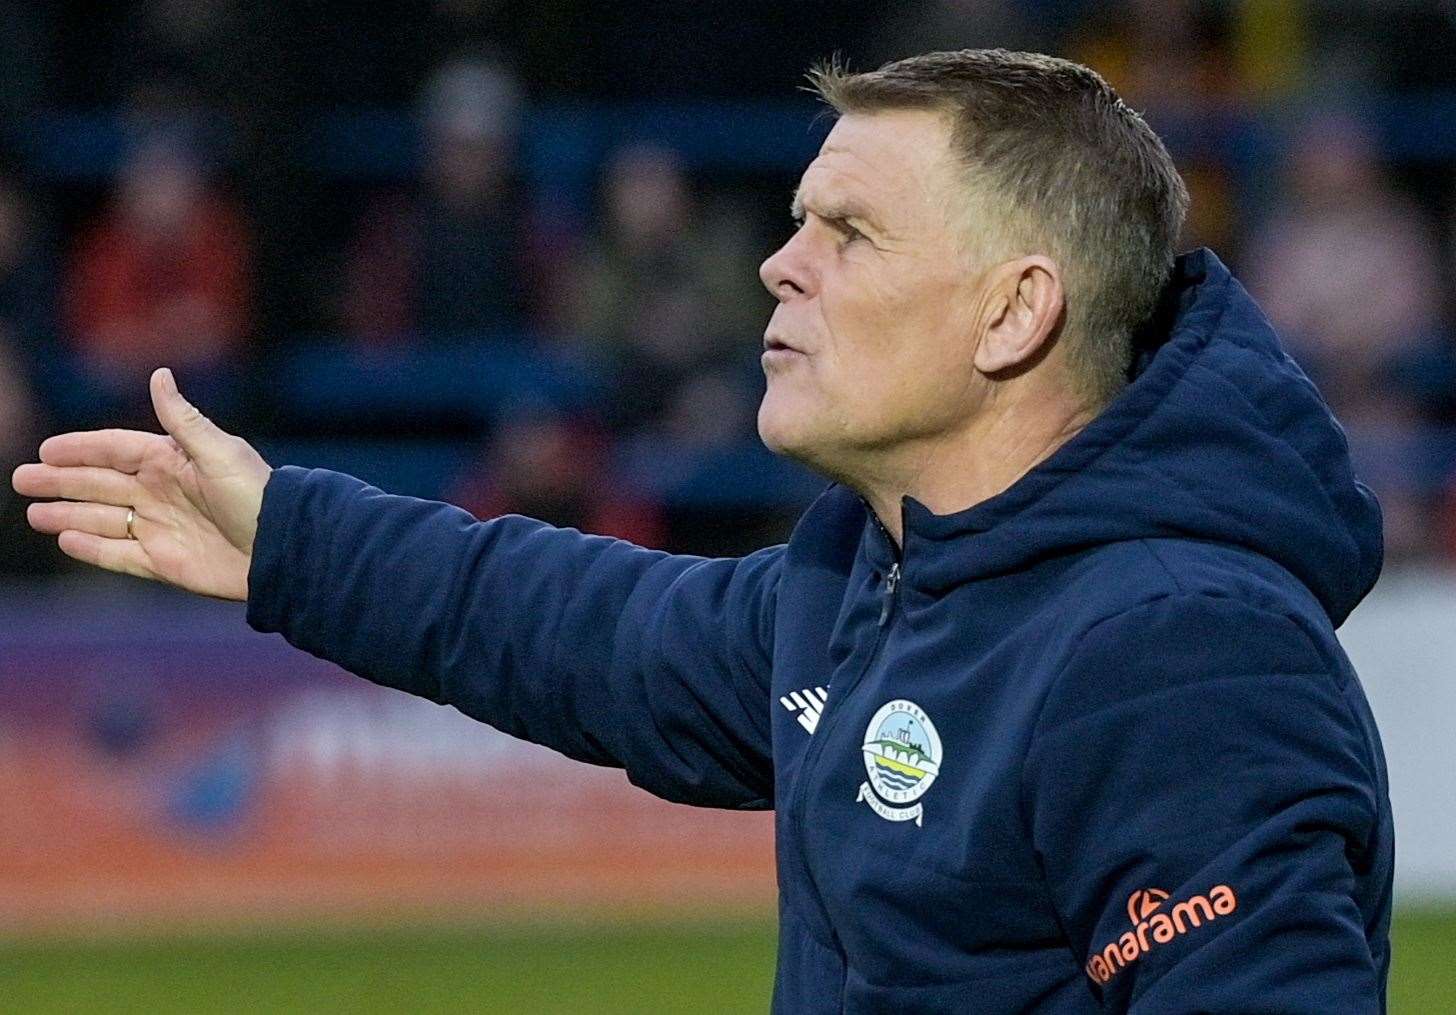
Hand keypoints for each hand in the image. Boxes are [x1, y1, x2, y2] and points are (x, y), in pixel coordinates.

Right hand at [12, 368, 271, 600]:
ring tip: (33, 513)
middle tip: (21, 479)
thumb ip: (183, 419)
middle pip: (99, 484)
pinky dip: (91, 547)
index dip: (81, 449)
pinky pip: (118, 554)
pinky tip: (65, 538)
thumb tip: (159, 375)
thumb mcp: (221, 452)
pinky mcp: (164, 562)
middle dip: (60, 482)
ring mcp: (160, 528)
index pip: (115, 450)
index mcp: (173, 462)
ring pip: (101, 518)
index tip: (46, 450)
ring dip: (67, 513)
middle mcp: (161, 493)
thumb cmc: (258, 496)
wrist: (283, 549)